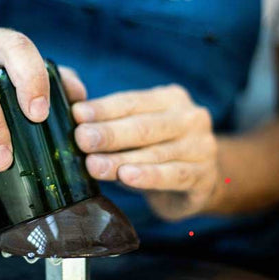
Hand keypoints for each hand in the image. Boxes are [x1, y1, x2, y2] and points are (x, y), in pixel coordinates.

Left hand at [72, 85, 218, 219]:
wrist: (196, 181)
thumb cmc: (154, 149)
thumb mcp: (135, 130)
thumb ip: (111, 121)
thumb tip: (74, 114)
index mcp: (170, 99)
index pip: (131, 102)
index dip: (103, 108)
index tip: (76, 114)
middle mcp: (190, 118)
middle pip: (143, 126)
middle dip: (109, 133)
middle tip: (81, 139)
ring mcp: (201, 146)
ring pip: (155, 153)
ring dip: (120, 159)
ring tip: (93, 165)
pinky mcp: (204, 176)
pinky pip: (173, 175)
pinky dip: (148, 176)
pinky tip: (126, 177)